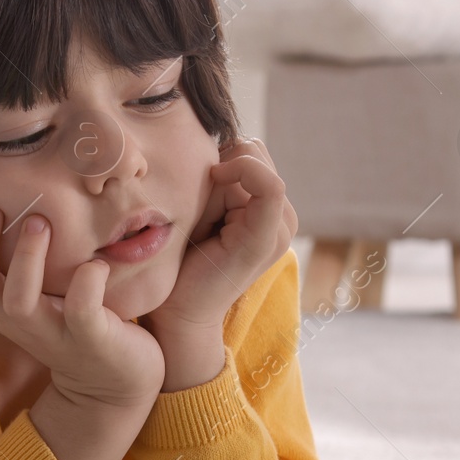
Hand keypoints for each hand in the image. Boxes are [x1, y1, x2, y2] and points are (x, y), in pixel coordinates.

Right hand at [0, 202, 164, 410]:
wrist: (111, 384)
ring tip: (41, 223)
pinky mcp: (90, 340)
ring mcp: (53, 333)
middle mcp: (18, 323)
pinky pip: (81, 311)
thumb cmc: (70, 325)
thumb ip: (15, 267)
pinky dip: (87, 283)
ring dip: (25, 257)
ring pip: (18, 301)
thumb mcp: (33, 299)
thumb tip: (2, 207)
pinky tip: (95, 264)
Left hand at [146, 137, 295, 335]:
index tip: (196, 182)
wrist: (177, 312)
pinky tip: (212, 196)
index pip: (251, 151)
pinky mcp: (268, 238)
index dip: (221, 156)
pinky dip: (240, 176)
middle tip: (198, 212)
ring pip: (254, 166)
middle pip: (252, 154)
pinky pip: (268, 186)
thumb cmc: (180, 261)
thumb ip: (217, 179)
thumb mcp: (200, 209)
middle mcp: (282, 217)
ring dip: (217, 184)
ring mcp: (281, 228)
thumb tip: (218, 147)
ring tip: (202, 224)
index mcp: (268, 209)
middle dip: (219, 169)